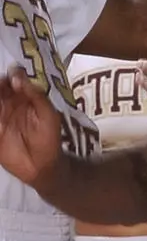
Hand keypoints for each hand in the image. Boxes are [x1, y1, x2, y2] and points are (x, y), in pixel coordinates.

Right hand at [0, 67, 63, 188]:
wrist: (42, 165)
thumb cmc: (48, 136)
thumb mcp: (47, 113)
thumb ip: (34, 94)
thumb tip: (17, 75)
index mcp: (23, 97)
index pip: (11, 80)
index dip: (8, 77)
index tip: (8, 79)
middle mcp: (8, 105)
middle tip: (2, 99)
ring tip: (1, 113)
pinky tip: (0, 127)